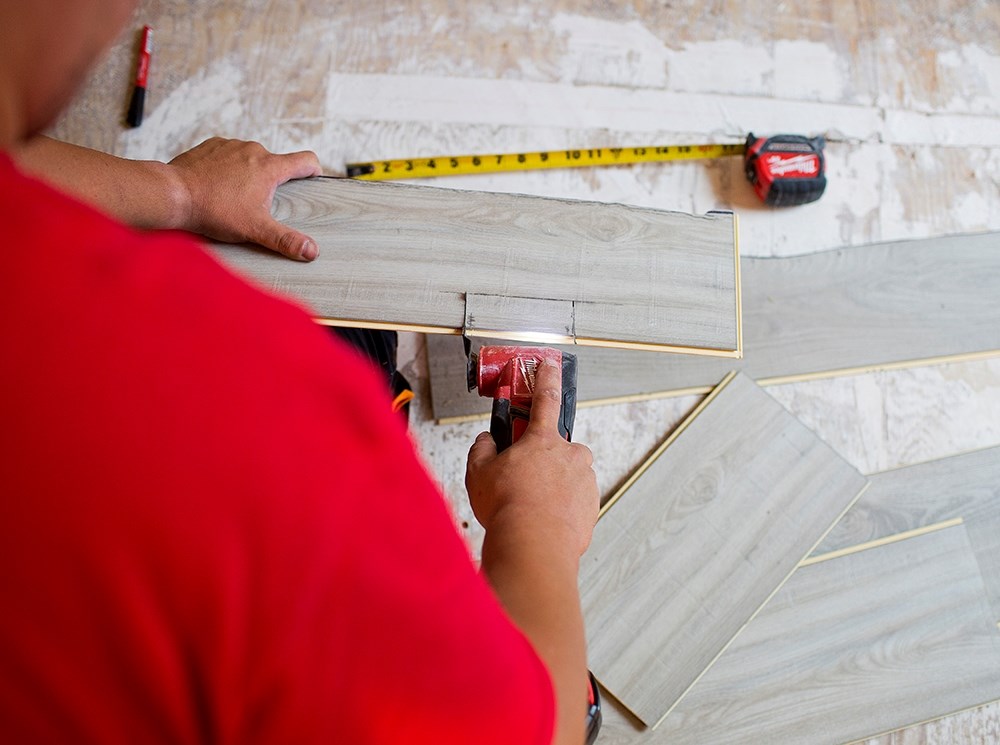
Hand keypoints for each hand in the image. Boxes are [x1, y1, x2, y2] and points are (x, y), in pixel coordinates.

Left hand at [169, 138, 322, 260]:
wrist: (173, 194)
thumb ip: (285, 240)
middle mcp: (252, 150)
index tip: (310, 181)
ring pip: (251, 158)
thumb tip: (310, 250)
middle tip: (260, 204)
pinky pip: (229, 155)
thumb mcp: (254, 229)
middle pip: (275, 163)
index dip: (313, 171)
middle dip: (272, 182)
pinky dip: (228, 168)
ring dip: (249, 174)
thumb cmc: (213, 210)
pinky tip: (217, 186)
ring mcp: (230, 145)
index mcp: (269, 167)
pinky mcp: (211, 146)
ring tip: (234, 196)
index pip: (305, 160)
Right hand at [465, 359, 598, 556]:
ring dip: (555, 484)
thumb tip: (486, 441)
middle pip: (559, 446)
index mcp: (542, 440)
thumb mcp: (479, 473)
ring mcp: (584, 481)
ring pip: (569, 474)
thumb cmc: (509, 509)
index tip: (550, 365)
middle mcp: (570, 456)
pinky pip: (576, 499)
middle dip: (545, 457)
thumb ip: (482, 449)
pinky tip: (543, 519)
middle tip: (525, 475)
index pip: (545, 398)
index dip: (546, 378)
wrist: (535, 546)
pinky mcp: (592, 506)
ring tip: (532, 504)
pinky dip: (563, 506)